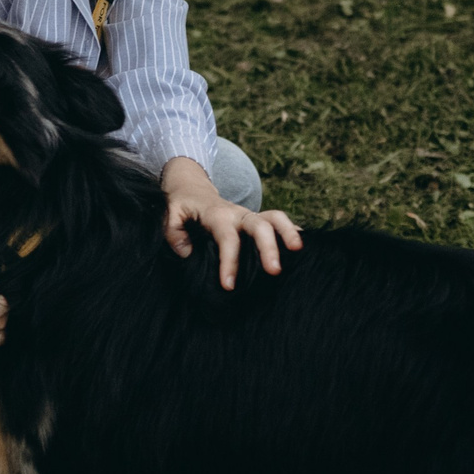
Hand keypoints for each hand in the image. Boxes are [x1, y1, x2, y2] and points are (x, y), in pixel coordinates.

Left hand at [161, 157, 300, 289]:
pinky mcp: (256, 220)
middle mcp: (238, 213)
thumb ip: (173, 232)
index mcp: (217, 214)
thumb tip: (187, 253)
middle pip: (259, 225)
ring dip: (289, 232)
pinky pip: (278, 222)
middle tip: (275, 271)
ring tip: (299, 251)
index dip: (229, 262)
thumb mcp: (168, 214)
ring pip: (275, 218)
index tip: (229, 286)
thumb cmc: (180, 205)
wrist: (191, 188)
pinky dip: (292, 231)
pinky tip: (304, 248)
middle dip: (269, 247)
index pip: (227, 238)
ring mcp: (250, 215)